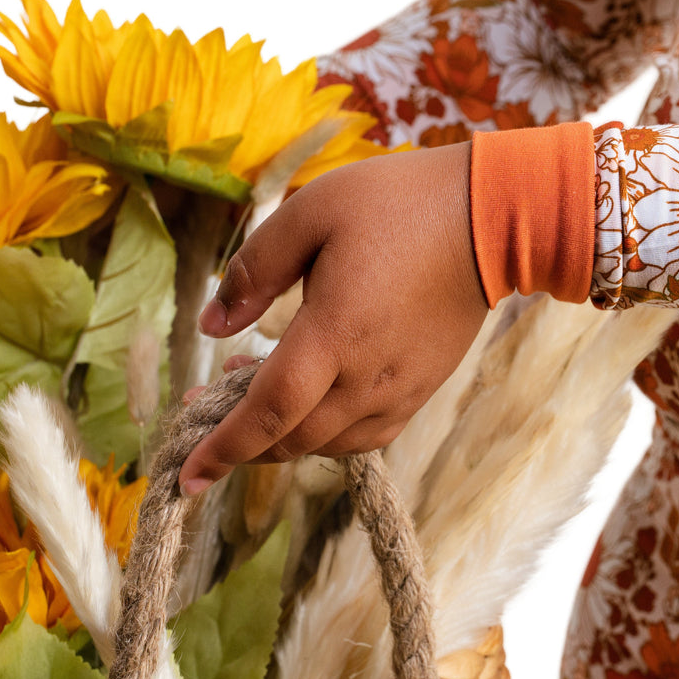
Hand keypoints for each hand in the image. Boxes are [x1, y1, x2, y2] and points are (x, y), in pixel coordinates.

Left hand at [177, 142, 487, 494]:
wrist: (491, 218)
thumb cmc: (398, 203)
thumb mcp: (312, 212)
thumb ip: (254, 270)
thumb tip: (213, 324)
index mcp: (334, 334)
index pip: (267, 413)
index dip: (222, 448)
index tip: (187, 476)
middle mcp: (368, 377)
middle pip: (293, 439)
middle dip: (243, 440)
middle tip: (209, 403)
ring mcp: (401, 388)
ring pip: (329, 444)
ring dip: (285, 436)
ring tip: (261, 389)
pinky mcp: (423, 386)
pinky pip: (367, 435)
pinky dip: (329, 434)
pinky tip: (317, 400)